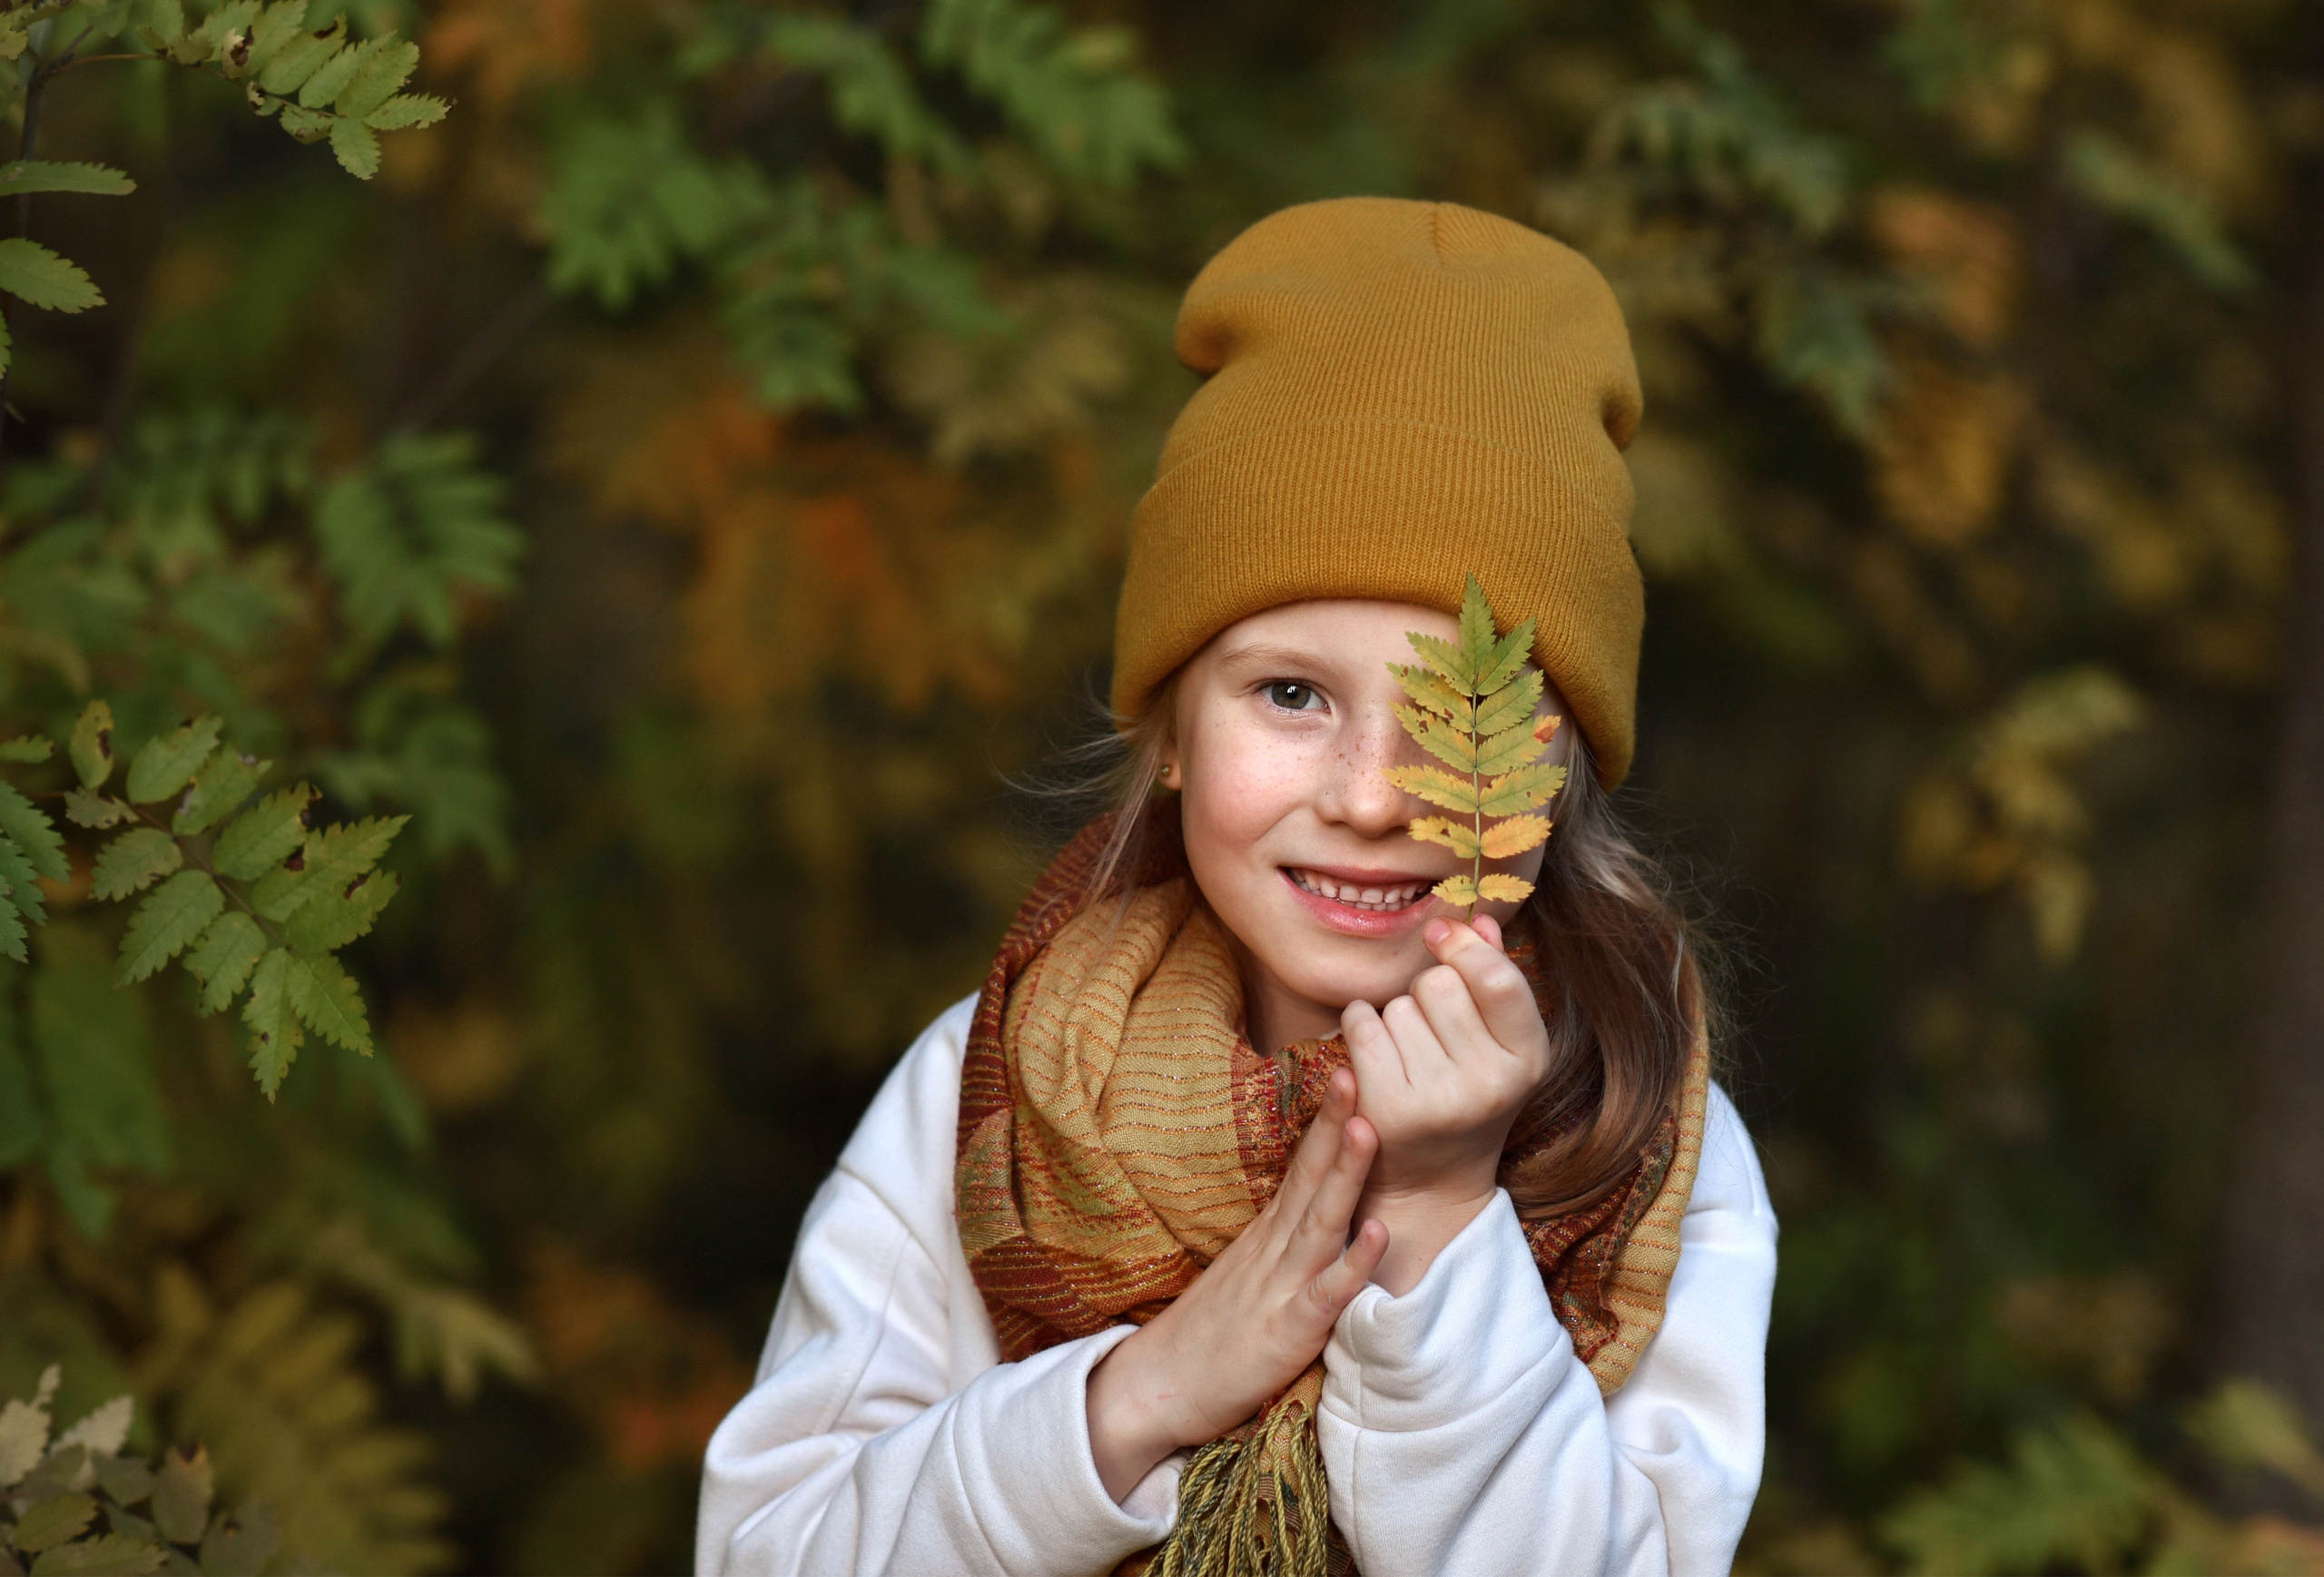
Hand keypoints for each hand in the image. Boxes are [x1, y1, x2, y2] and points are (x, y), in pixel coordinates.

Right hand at [1084, 1068, 1386, 1501]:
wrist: (1154, 1388)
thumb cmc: (1208, 1333)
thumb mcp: (1246, 1270)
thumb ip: (1281, 1236)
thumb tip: (1316, 1197)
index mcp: (1267, 1233)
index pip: (1301, 1166)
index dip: (1325, 1120)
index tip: (1349, 1070)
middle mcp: (1273, 1248)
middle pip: (1309, 1177)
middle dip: (1335, 1123)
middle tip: (1357, 1069)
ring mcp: (1278, 1287)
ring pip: (1320, 1221)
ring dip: (1345, 1174)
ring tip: (1367, 1127)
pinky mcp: (1285, 1331)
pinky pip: (1326, 1294)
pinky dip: (1352, 1263)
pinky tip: (1377, 1234)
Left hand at [1340, 913, 1550, 1293]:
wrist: (1430, 1181)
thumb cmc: (1466, 1092)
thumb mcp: (1497, 1043)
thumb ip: (1493, 978)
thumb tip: (1477, 918)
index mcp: (1528, 1060)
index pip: (1497, 978)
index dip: (1464, 946)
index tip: (1441, 933)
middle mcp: (1489, 1083)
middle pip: (1438, 984)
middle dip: (1427, 993)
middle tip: (1433, 1035)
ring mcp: (1439, 1100)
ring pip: (1397, 1005)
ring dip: (1394, 1018)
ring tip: (1410, 1057)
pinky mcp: (1389, 1109)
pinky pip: (1362, 1024)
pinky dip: (1360, 1026)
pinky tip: (1374, 1056)